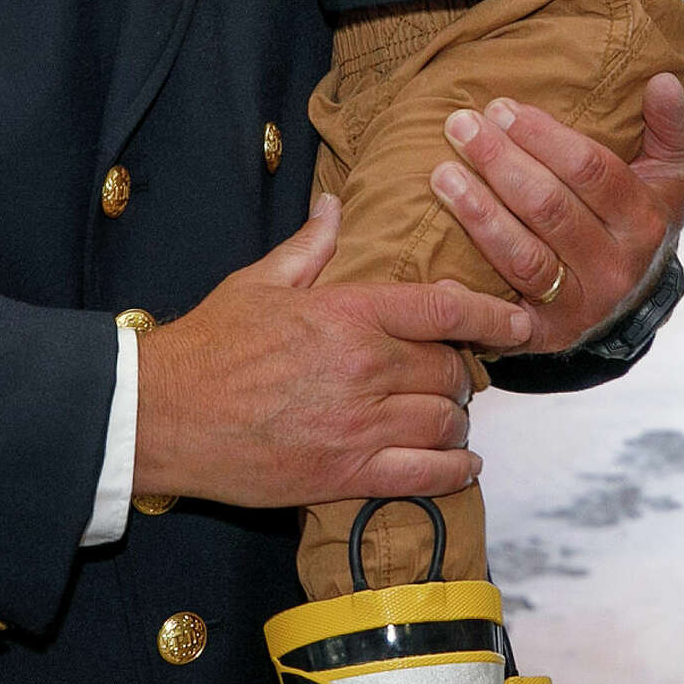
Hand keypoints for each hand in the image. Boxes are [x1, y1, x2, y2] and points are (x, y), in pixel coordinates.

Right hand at [134, 196, 533, 507]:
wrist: (164, 413)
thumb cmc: (210, 343)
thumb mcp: (260, 282)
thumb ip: (310, 247)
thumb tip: (335, 207)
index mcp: (347, 315)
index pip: (442, 310)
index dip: (491, 316)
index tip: (519, 322)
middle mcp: (363, 370)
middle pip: (449, 370)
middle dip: (461, 371)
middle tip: (455, 372)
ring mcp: (357, 427)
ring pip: (444, 422)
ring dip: (456, 419)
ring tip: (449, 414)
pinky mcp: (343, 476)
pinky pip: (423, 476)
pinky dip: (453, 470)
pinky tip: (462, 463)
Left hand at [428, 73, 683, 352]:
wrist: (633, 299)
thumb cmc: (639, 218)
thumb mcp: (669, 174)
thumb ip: (672, 126)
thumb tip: (663, 80)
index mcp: (645, 221)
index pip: (591, 170)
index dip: (542, 137)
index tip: (500, 107)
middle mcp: (616, 267)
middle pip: (549, 208)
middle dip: (500, 162)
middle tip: (460, 126)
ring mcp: (580, 305)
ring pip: (522, 256)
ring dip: (478, 213)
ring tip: (441, 175)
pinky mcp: (545, 334)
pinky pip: (502, 314)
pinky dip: (471, 296)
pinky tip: (440, 274)